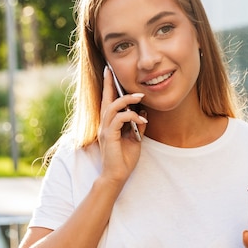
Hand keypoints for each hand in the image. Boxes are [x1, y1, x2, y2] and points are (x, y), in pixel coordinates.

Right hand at [97, 66, 147, 182]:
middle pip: (105, 99)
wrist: (117, 176)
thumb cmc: (124, 159)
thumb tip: (144, 111)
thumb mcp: (135, 139)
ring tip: (141, 97)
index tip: (110, 72)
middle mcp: (104, 124)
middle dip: (109, 84)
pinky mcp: (109, 136)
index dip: (109, 87)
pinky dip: (132, 116)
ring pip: (112, 106)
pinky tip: (143, 120)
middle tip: (112, 70)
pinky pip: (119, 119)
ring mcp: (105, 130)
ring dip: (127, 100)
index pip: (108, 102)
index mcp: (109, 124)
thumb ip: (138, 125)